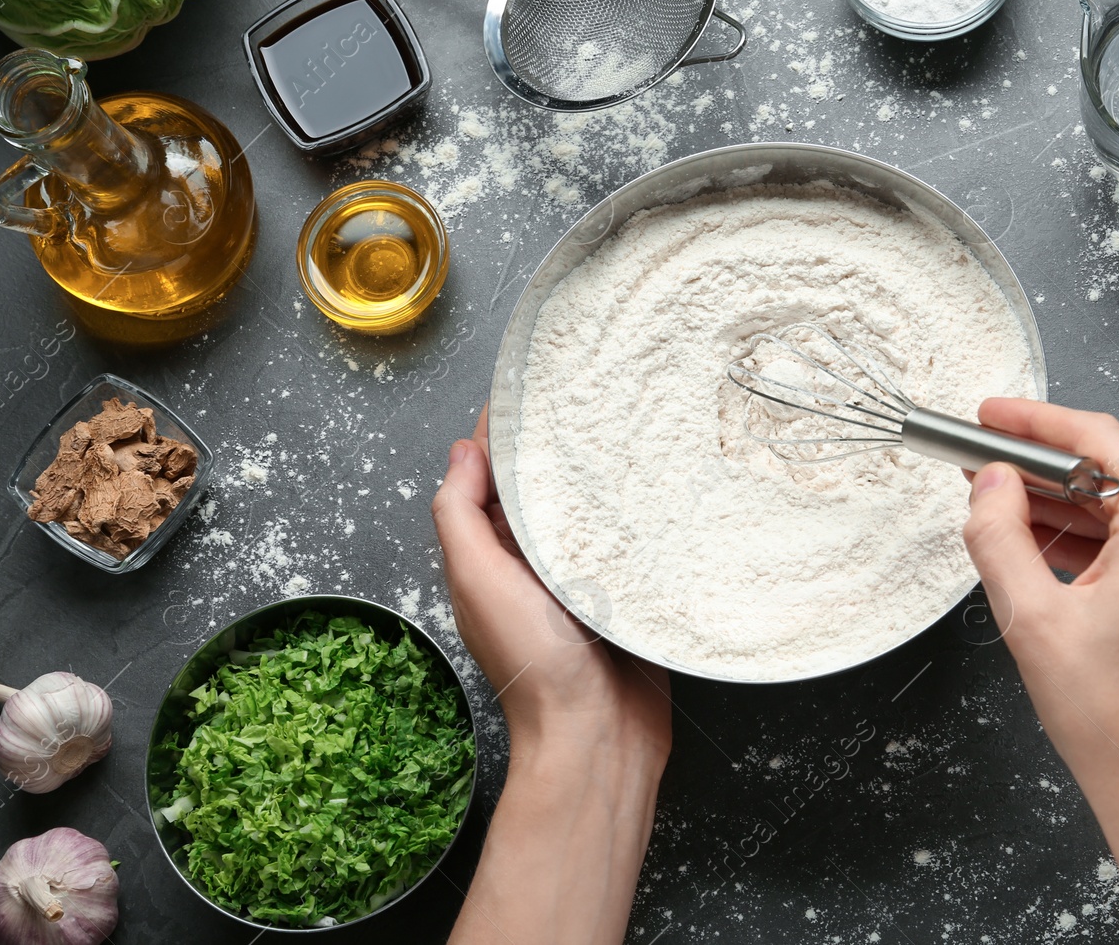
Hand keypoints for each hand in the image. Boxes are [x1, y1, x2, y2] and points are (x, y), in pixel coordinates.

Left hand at [432, 405, 670, 944]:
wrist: (599, 737)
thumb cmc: (537, 667)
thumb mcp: (479, 581)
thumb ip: (460, 516)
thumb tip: (462, 450)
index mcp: (489, 554)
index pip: (488, 473)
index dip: (500, 428)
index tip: (526, 382)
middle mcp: (531, 562)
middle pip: (539, 486)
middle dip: (555, 440)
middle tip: (587, 389)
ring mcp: (581, 577)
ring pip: (586, 508)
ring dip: (600, 473)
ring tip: (626, 421)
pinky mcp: (626, 592)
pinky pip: (627, 540)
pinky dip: (635, 511)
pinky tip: (657, 485)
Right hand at [962, 399, 1118, 944]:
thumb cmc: (1114, 724)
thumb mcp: (1030, 620)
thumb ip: (999, 534)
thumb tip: (992, 481)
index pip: (1098, 439)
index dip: (1034, 422)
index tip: (990, 416)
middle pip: (1118, 479)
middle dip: (1047, 478)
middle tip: (986, 480)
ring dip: (1076, 517)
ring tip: (1013, 524)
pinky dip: (1112, 551)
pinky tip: (1063, 564)